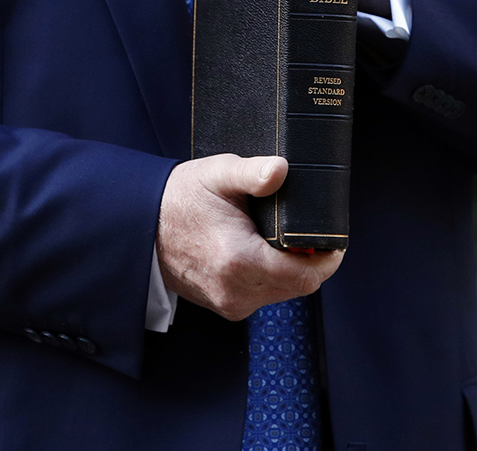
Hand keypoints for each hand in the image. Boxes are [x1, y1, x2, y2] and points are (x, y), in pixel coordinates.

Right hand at [156, 154, 343, 321]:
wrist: (142, 225)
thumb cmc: (181, 198)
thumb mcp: (217, 174)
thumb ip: (252, 172)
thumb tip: (280, 170)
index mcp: (239, 260)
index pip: (305, 276)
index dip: (327, 259)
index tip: (334, 241)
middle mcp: (236, 290)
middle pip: (298, 286)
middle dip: (310, 262)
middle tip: (311, 234)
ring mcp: (228, 303)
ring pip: (282, 293)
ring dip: (291, 270)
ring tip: (285, 240)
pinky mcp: (223, 306)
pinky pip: (262, 295)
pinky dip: (271, 277)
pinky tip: (264, 252)